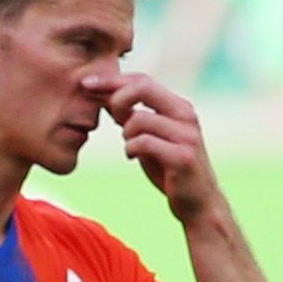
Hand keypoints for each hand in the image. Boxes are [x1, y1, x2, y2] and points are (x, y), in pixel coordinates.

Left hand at [106, 74, 219, 221]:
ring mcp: (186, 135)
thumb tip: (102, 96)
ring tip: (131, 147)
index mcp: (178, 106)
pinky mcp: (181, 156)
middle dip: (115, 99)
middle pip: (142, 87)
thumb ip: (132, 117)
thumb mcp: (149, 136)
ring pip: (137, 120)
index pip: (142, 80)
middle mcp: (185, 115)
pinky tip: (133, 157)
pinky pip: (142, 143)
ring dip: (125, 135)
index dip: (111, 80)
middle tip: (109, 118)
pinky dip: (130, 149)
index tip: (86, 84)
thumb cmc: (168, 167)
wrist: (196, 201)